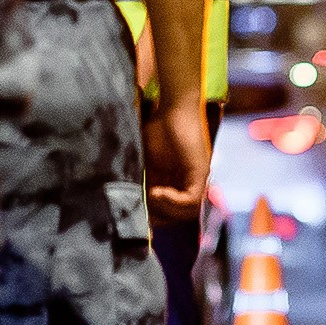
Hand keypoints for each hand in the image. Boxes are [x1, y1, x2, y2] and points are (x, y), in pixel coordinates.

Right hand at [144, 96, 211, 224]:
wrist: (172, 107)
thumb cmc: (157, 128)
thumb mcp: (144, 162)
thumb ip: (141, 181)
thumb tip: (125, 204)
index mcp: (175, 182)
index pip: (168, 213)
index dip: (152, 217)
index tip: (135, 211)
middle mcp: (189, 183)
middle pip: (177, 217)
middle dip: (158, 217)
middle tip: (142, 207)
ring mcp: (197, 178)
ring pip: (187, 213)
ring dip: (166, 210)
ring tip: (151, 197)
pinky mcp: (201, 171)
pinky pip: (192, 200)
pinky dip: (174, 202)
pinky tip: (157, 192)